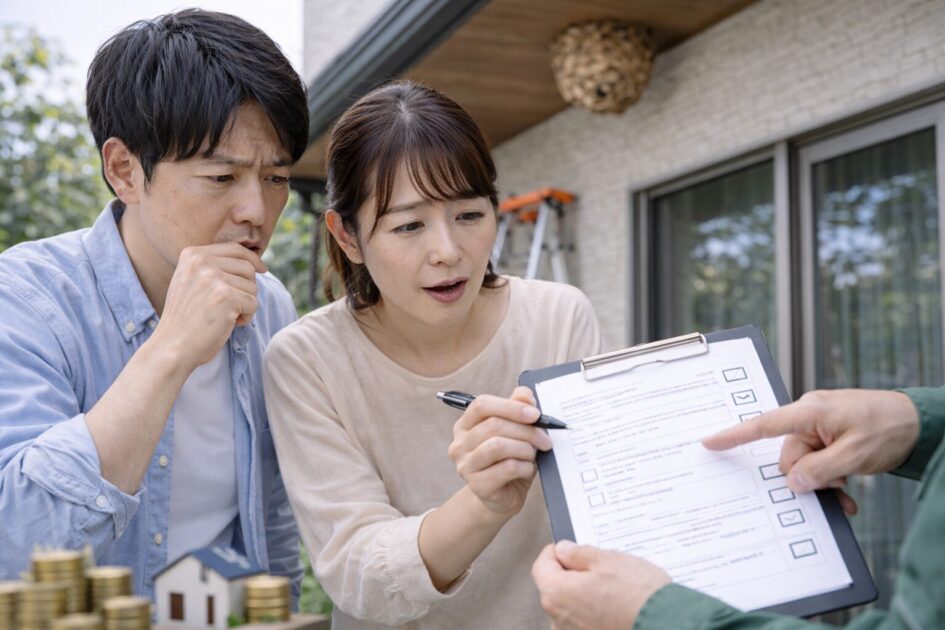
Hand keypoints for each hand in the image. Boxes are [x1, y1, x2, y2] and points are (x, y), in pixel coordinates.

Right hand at [151, 243, 266, 369]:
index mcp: (192, 255)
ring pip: (252, 287)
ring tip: (224, 316)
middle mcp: (202, 262)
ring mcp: (214, 278)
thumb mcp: (191, 282)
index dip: (253, 259)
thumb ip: (212, 268)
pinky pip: (253, 303)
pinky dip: (246, 317)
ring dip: (245, 305)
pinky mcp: (227, 296)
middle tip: (229, 306)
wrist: (172, 346)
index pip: (235, 249)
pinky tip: (228, 323)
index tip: (263, 269)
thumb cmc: (186, 319)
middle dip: (246, 288)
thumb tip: (253, 263)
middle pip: (247, 267)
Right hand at [447, 386, 551, 515]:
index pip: (482, 405)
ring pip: (498, 446)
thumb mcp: (514, 432)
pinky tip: (528, 469)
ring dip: (525, 448)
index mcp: (465, 424)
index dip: (511, 406)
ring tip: (533, 454)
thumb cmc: (508, 460)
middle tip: (545, 439)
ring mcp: (465, 465)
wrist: (502, 498)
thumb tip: (525, 395)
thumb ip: (517, 409)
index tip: (535, 414)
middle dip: (526, 430)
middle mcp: (459, 444)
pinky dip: (525, 466)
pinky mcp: (477, 485)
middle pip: (494, 425)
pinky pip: (507, 468)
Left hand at [532, 541, 669, 629]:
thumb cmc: (638, 595)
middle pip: (555, 588)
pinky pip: (584, 622)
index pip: (541, 566)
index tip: (568, 548)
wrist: (666, 625)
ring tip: (613, 589)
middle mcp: (558, 619)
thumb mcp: (607, 559)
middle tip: (598, 567)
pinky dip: (594, 613)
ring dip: (584, 595)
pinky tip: (615, 606)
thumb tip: (563, 551)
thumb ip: (578, 554)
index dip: (554, 553)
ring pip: (570, 607)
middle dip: (572, 575)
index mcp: (556, 593)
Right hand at [703, 389, 918, 508]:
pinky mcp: (828, 436)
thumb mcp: (855, 456)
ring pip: (804, 463)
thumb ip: (820, 470)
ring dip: (822, 481)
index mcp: (811, 411)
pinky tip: (845, 488)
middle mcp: (810, 415)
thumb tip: (793, 483)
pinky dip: (828, 477)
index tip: (709, 442)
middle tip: (836, 485)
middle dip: (808, 476)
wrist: (919, 422)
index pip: (764, 425)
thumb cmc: (889, 429)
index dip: (734, 435)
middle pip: (788, 456)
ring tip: (846, 489)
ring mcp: (819, 426)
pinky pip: (817, 461)